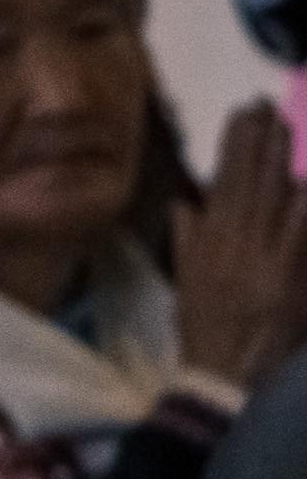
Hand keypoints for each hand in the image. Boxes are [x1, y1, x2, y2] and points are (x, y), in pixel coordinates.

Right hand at [177, 98, 306, 389]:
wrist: (223, 373)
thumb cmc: (206, 330)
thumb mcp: (188, 281)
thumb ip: (187, 239)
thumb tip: (182, 204)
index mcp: (206, 241)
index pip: (221, 181)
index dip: (234, 145)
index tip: (242, 115)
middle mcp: (232, 241)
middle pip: (248, 180)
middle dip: (259, 140)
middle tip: (267, 105)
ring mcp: (262, 256)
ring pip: (273, 195)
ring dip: (280, 158)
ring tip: (286, 125)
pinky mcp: (288, 274)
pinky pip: (299, 231)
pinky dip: (301, 205)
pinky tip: (305, 182)